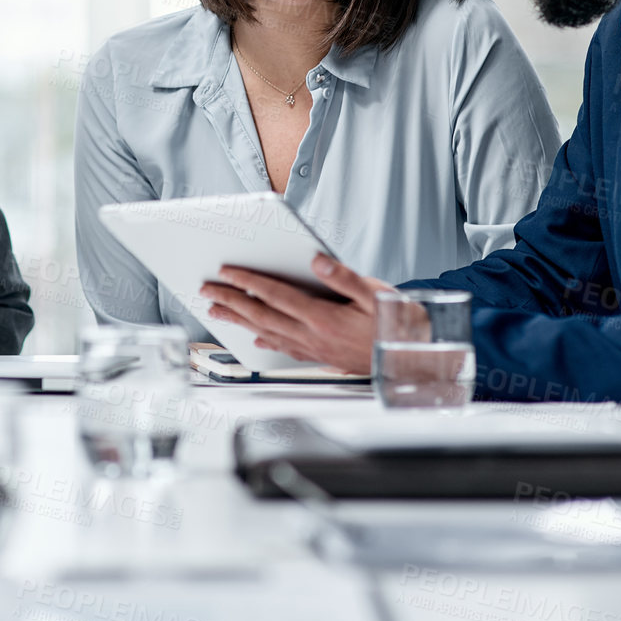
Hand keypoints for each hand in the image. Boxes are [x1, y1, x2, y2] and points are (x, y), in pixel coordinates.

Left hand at [198, 254, 390, 372]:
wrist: (413, 359)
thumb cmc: (397, 325)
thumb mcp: (376, 293)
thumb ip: (344, 277)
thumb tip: (316, 261)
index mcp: (323, 317)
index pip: (276, 295)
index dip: (249, 282)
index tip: (227, 272)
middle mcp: (313, 335)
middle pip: (262, 315)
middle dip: (231, 301)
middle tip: (207, 291)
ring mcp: (314, 348)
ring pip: (267, 332)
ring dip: (239, 320)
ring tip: (217, 311)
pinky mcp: (321, 356)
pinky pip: (284, 348)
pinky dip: (265, 340)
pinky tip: (255, 337)